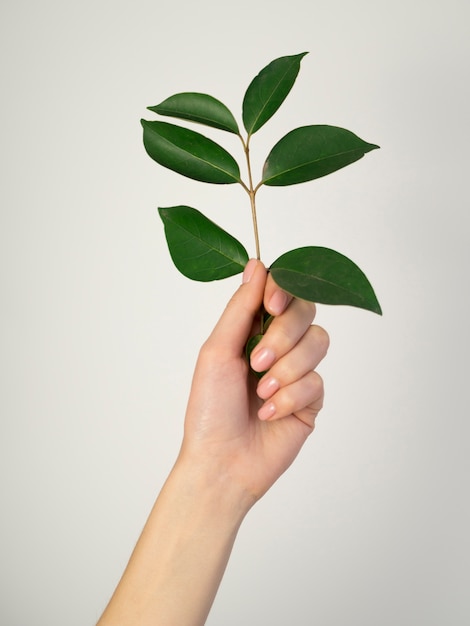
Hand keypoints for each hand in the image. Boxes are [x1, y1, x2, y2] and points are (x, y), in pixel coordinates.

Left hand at [179, 259, 328, 506]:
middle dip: (283, 335)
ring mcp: (297, 371)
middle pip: (305, 311)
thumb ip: (241, 308)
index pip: (282, 291)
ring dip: (287, 369)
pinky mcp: (311, 399)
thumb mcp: (217, 351)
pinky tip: (269, 414)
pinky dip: (290, 397)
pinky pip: (317, 381)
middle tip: (257, 361)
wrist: (222, 462)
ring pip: (318, 343)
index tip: (271, 305)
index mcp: (251, 329)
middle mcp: (278, 345)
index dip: (283, 290)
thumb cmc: (210, 409)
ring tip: (261, 393)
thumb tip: (257, 265)